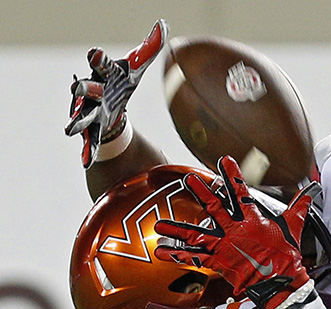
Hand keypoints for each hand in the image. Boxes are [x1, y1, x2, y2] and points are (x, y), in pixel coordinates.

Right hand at [65, 19, 167, 167]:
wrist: (111, 109)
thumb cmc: (121, 84)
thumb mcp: (136, 68)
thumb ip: (149, 48)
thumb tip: (162, 26)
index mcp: (105, 76)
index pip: (102, 66)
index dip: (98, 60)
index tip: (95, 54)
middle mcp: (93, 93)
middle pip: (87, 89)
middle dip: (84, 88)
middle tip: (78, 87)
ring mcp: (90, 113)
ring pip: (82, 117)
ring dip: (76, 122)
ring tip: (70, 129)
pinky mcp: (92, 133)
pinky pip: (90, 144)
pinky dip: (87, 152)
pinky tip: (86, 162)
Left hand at [154, 156, 315, 308]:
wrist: (280, 283)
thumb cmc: (286, 257)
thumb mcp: (293, 228)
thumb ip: (298, 207)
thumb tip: (309, 193)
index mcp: (252, 221)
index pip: (240, 193)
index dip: (232, 176)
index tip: (224, 161)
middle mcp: (235, 231)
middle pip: (214, 208)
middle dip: (200, 193)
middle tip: (188, 180)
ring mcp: (225, 247)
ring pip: (196, 235)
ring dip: (177, 229)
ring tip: (160, 225)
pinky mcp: (219, 262)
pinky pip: (194, 258)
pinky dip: (177, 256)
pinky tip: (162, 252)